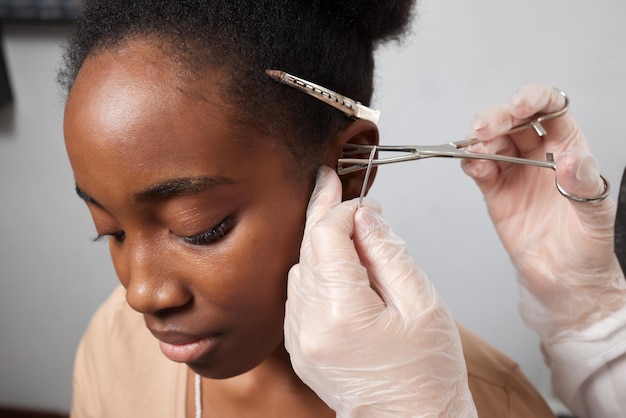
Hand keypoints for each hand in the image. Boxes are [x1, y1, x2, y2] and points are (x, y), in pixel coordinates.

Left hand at [284, 167, 476, 417]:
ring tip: (344, 227)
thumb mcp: (422, 303)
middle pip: (307, 249)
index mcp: (341, 312)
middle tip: (328, 181)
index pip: (326, 237)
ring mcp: (299, 339)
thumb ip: (389, 252)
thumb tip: (365, 215)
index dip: (341, 209)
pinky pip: (299, 295)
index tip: (358, 197)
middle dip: (321, 213)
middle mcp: (309, 325)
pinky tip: (338, 265)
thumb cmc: (427, 372)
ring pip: (300, 269)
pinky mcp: (299, 347)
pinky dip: (316, 272)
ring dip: (320, 243)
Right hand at [461, 84, 625, 338]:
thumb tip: (570, 159)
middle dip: (497, 117)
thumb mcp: (597, 217)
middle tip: (485, 128)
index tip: (519, 103)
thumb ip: (584, 186)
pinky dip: (472, 162)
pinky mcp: (495, 192)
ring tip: (476, 148)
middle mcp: (539, 156)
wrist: (563, 281)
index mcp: (569, 149)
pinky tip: (474, 166)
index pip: (552, 110)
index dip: (535, 98)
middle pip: (514, 121)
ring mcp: (515, 173)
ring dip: (479, 139)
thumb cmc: (588, 247)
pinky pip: (480, 168)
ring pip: (492, 141)